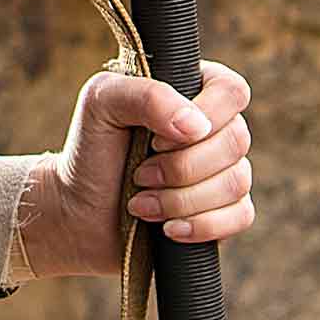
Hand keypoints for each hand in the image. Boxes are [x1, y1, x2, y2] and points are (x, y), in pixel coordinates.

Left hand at [22, 61, 255, 278]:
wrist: (78, 211)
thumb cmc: (91, 150)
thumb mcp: (102, 103)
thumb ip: (148, 96)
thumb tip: (197, 126)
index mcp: (194, 90)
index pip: (231, 92)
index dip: (203, 116)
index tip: (156, 140)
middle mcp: (216, 128)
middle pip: (236, 141)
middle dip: (181, 168)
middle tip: (139, 176)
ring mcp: (223, 171)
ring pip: (236, 182)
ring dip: (182, 200)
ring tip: (141, 204)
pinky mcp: (223, 211)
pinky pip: (242, 216)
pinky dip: (203, 225)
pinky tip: (169, 229)